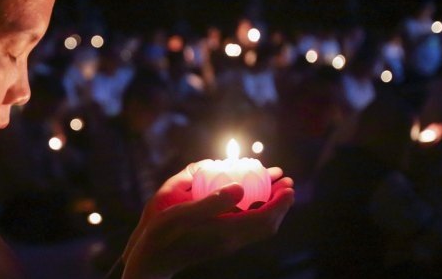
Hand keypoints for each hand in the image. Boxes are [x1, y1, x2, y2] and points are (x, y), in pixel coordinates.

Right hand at [121, 161, 294, 278]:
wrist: (153, 260)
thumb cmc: (163, 234)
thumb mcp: (182, 213)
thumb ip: (211, 201)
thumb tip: (239, 188)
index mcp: (226, 232)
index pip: (264, 219)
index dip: (280, 202)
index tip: (289, 185)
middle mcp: (231, 240)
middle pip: (267, 224)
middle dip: (279, 203)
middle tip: (285, 181)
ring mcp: (226, 244)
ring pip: (259, 227)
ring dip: (269, 207)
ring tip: (271, 186)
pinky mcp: (220, 243)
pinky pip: (248, 227)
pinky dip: (256, 212)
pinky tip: (247, 199)